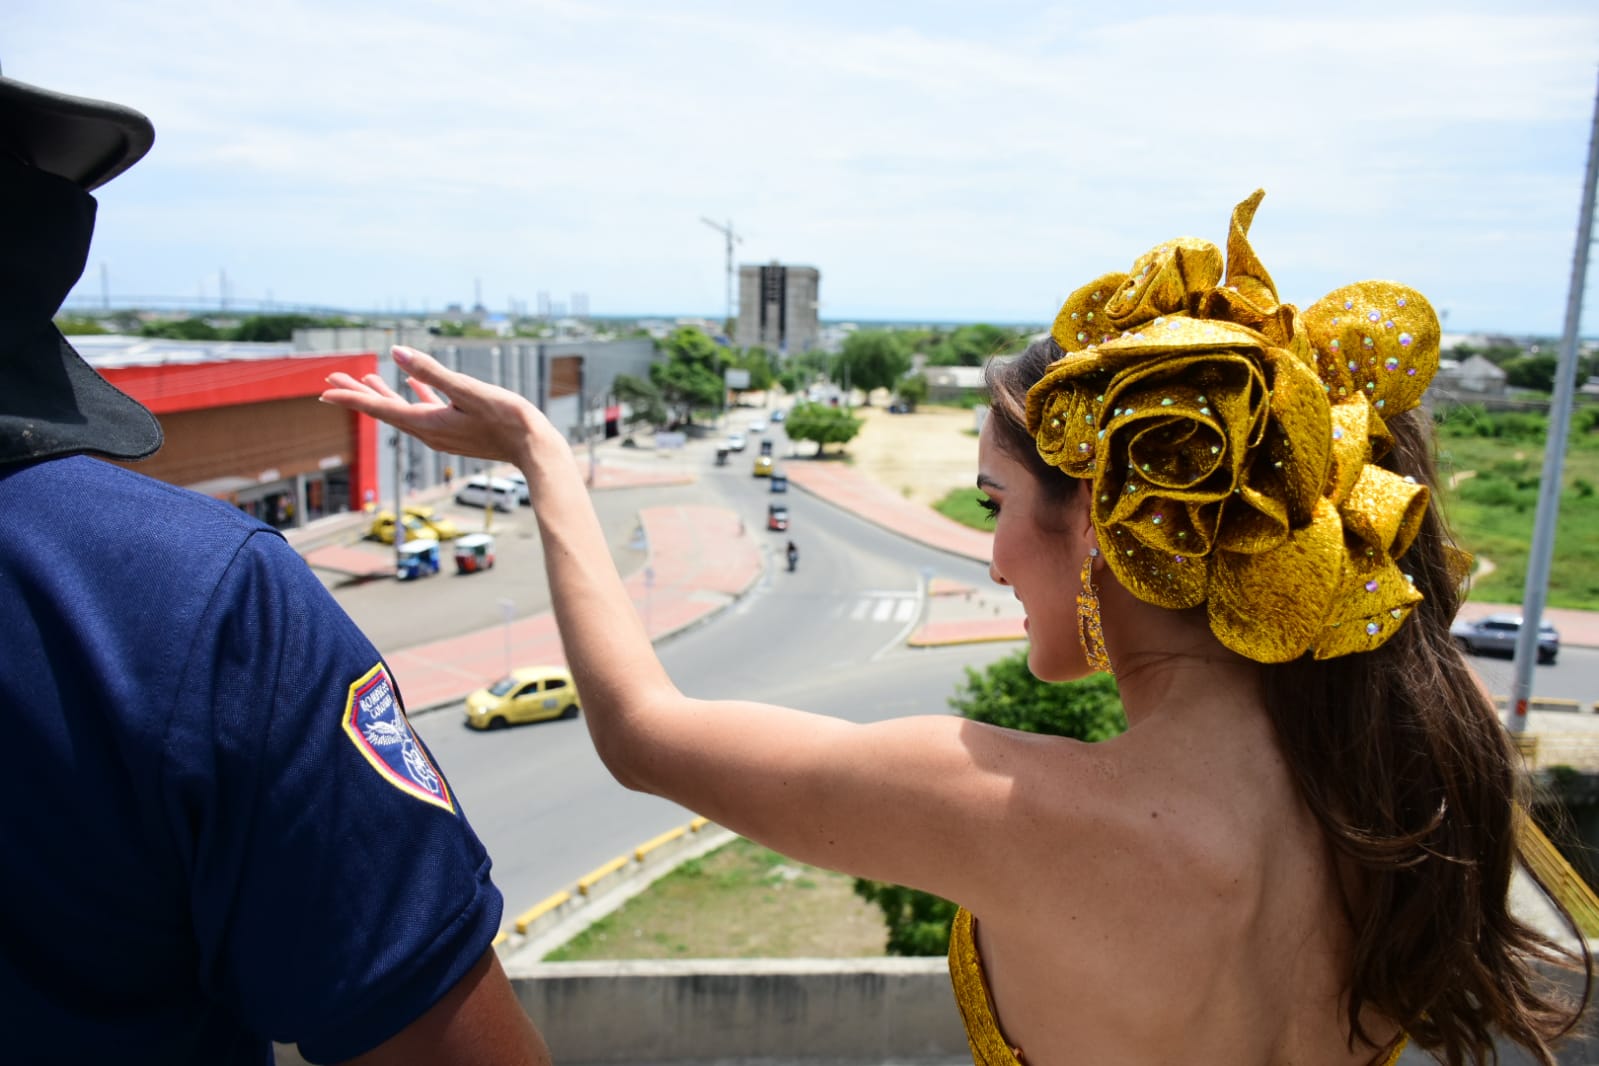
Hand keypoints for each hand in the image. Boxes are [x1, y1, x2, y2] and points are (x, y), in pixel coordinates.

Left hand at [320, 346, 553, 466]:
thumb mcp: (468, 390)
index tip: (325, 391)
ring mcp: (442, 433)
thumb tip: (396, 353)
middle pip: (385, 411)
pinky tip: (412, 386)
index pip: (381, 409)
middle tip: (331, 380)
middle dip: (358, 395)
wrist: (535, 447)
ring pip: (402, 411)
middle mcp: (430, 432)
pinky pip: (424, 411)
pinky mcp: (455, 431)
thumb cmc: (507, 418)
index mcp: (428, 423)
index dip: (351, 398)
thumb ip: (431, 371)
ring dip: (381, 395)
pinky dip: (413, 397)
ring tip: (363, 380)